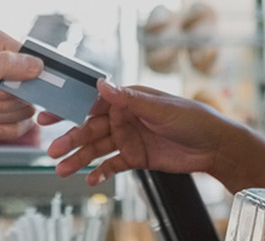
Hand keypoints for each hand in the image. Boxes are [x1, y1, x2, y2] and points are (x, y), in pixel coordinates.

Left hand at [0, 30, 42, 145]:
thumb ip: (4, 66)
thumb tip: (37, 65)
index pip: (32, 59)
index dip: (21, 80)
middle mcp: (3, 65)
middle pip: (31, 87)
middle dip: (6, 101)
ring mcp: (2, 89)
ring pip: (26, 107)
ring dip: (1, 115)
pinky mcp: (1, 111)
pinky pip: (23, 123)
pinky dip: (8, 130)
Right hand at [44, 83, 242, 185]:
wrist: (215, 147)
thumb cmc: (192, 118)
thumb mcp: (159, 107)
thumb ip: (129, 98)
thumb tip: (101, 84)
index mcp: (128, 99)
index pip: (92, 104)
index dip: (69, 110)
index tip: (49, 117)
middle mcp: (125, 118)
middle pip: (91, 129)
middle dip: (71, 140)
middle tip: (52, 151)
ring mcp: (129, 138)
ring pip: (98, 149)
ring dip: (80, 159)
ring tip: (62, 170)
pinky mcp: (136, 157)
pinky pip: (113, 165)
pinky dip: (100, 172)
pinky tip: (88, 179)